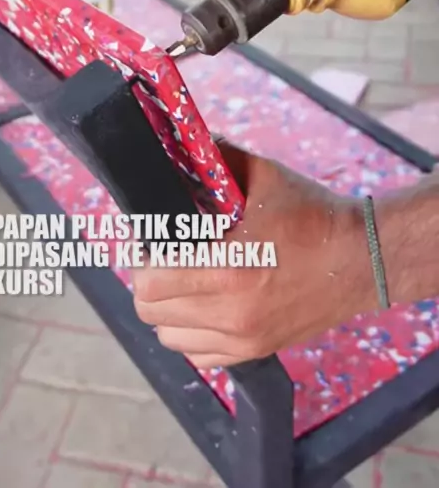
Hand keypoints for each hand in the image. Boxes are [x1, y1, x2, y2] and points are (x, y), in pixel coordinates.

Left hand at [132, 141, 374, 367]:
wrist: (362, 259)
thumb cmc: (313, 215)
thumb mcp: (264, 176)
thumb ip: (217, 159)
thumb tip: (180, 147)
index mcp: (227, 269)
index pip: (149, 281)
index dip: (142, 258)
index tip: (151, 241)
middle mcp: (230, 312)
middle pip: (151, 311)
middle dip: (149, 280)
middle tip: (164, 257)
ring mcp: (243, 339)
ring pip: (169, 337)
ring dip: (167, 309)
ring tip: (183, 282)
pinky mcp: (255, 351)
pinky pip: (198, 356)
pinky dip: (190, 333)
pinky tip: (203, 307)